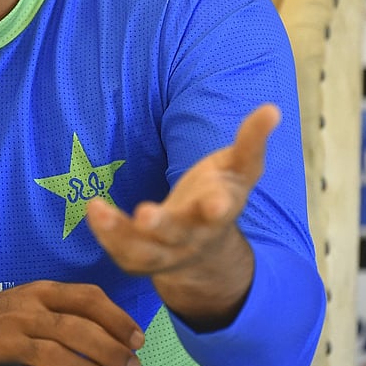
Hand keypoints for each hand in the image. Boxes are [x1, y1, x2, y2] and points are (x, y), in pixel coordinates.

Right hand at [0, 280, 144, 365]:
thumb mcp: (25, 304)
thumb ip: (59, 311)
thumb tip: (105, 331)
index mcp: (39, 289)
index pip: (87, 296)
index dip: (117, 317)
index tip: (136, 336)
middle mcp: (29, 307)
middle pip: (82, 325)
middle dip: (113, 347)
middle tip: (132, 363)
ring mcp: (16, 332)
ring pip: (67, 352)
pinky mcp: (6, 356)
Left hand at [85, 103, 279, 328]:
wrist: (206, 251)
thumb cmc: (220, 195)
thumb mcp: (240, 169)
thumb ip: (252, 142)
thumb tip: (272, 109)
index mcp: (218, 213)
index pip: (220, 211)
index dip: (218, 206)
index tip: (216, 202)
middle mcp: (191, 235)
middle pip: (176, 233)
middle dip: (162, 224)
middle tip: (145, 214)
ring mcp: (164, 249)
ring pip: (142, 247)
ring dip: (120, 231)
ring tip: (99, 210)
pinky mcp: (141, 256)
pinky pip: (120, 249)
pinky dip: (105, 232)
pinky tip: (93, 209)